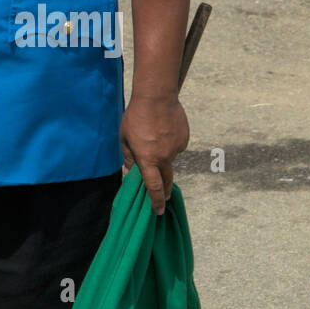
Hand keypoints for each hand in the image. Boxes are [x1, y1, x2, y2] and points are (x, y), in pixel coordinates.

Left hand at [119, 93, 188, 214]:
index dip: (156, 201)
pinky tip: (164, 129)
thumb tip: (129, 172)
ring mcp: (176, 148)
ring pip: (170, 158)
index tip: (158, 211)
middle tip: (165, 196)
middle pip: (167, 179)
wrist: (157, 97)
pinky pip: (176, 146)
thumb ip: (129, 157)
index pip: (154, 187)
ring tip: (155, 136)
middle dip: (166, 190)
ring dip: (164, 155)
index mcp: (148, 159)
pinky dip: (170, 143)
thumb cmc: (136, 117)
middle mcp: (164, 157)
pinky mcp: (184, 138)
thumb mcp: (125, 138)